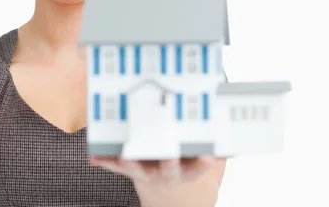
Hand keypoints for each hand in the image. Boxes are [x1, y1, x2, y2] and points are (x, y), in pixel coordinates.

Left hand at [90, 155, 217, 184]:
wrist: (165, 188)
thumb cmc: (184, 163)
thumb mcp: (200, 159)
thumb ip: (216, 151)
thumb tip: (235, 140)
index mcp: (188, 170)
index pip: (199, 167)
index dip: (204, 162)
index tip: (209, 156)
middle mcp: (168, 174)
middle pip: (169, 169)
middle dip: (168, 161)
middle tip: (168, 154)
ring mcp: (147, 175)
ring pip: (138, 170)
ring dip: (130, 163)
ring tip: (122, 154)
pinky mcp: (129, 172)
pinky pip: (115, 168)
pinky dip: (104, 162)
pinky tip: (93, 158)